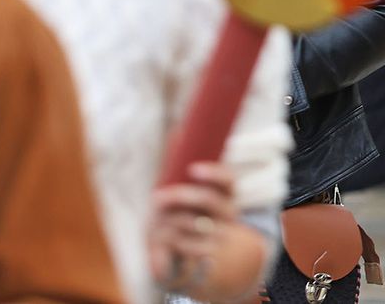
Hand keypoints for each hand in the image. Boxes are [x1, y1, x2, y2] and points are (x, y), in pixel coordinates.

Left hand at [149, 162, 240, 294]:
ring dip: (168, 219)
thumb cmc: (183, 209)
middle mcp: (228, 212)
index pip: (228, 179)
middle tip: (158, 196)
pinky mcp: (207, 255)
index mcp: (226, 192)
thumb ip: (182, 162)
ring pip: (192, 223)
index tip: (192, 168)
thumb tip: (178, 129)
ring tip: (157, 218)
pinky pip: (184, 246)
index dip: (213, 173)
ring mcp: (220, 234)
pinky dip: (168, 239)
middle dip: (182, 196)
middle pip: (210, 200)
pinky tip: (162, 235)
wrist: (189, 247)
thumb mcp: (183, 186)